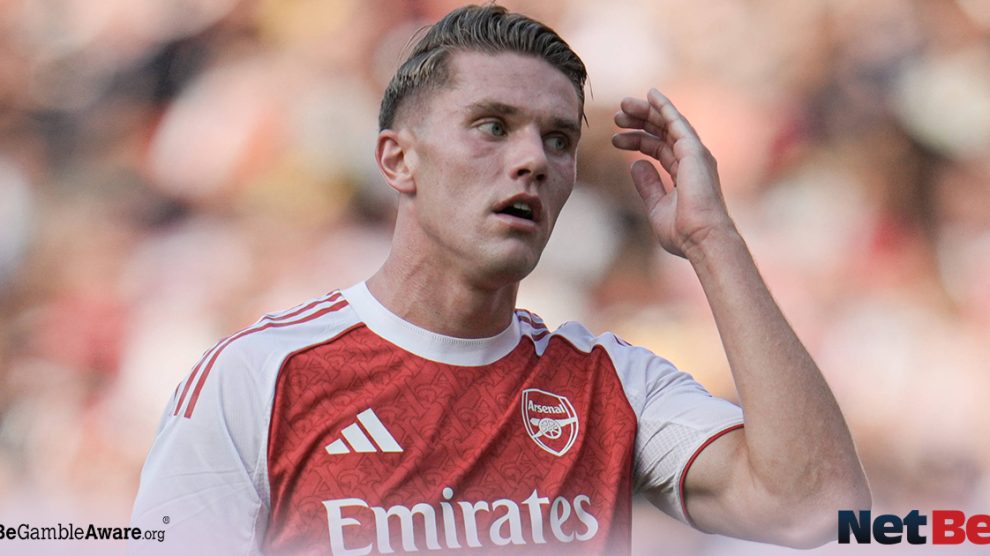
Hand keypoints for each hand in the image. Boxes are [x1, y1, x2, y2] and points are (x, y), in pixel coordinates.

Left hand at [612, 89, 735, 258]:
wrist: (702, 239)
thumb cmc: (684, 232)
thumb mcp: (657, 207)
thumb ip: (648, 185)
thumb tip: (636, 164)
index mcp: (684, 174)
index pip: (659, 149)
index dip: (637, 141)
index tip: (615, 139)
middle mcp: (692, 160)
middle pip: (662, 133)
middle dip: (640, 122)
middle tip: (617, 117)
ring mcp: (695, 154)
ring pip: (668, 124)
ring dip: (646, 112)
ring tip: (622, 107)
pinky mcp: (694, 151)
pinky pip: (677, 123)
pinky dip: (664, 107)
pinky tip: (650, 95)